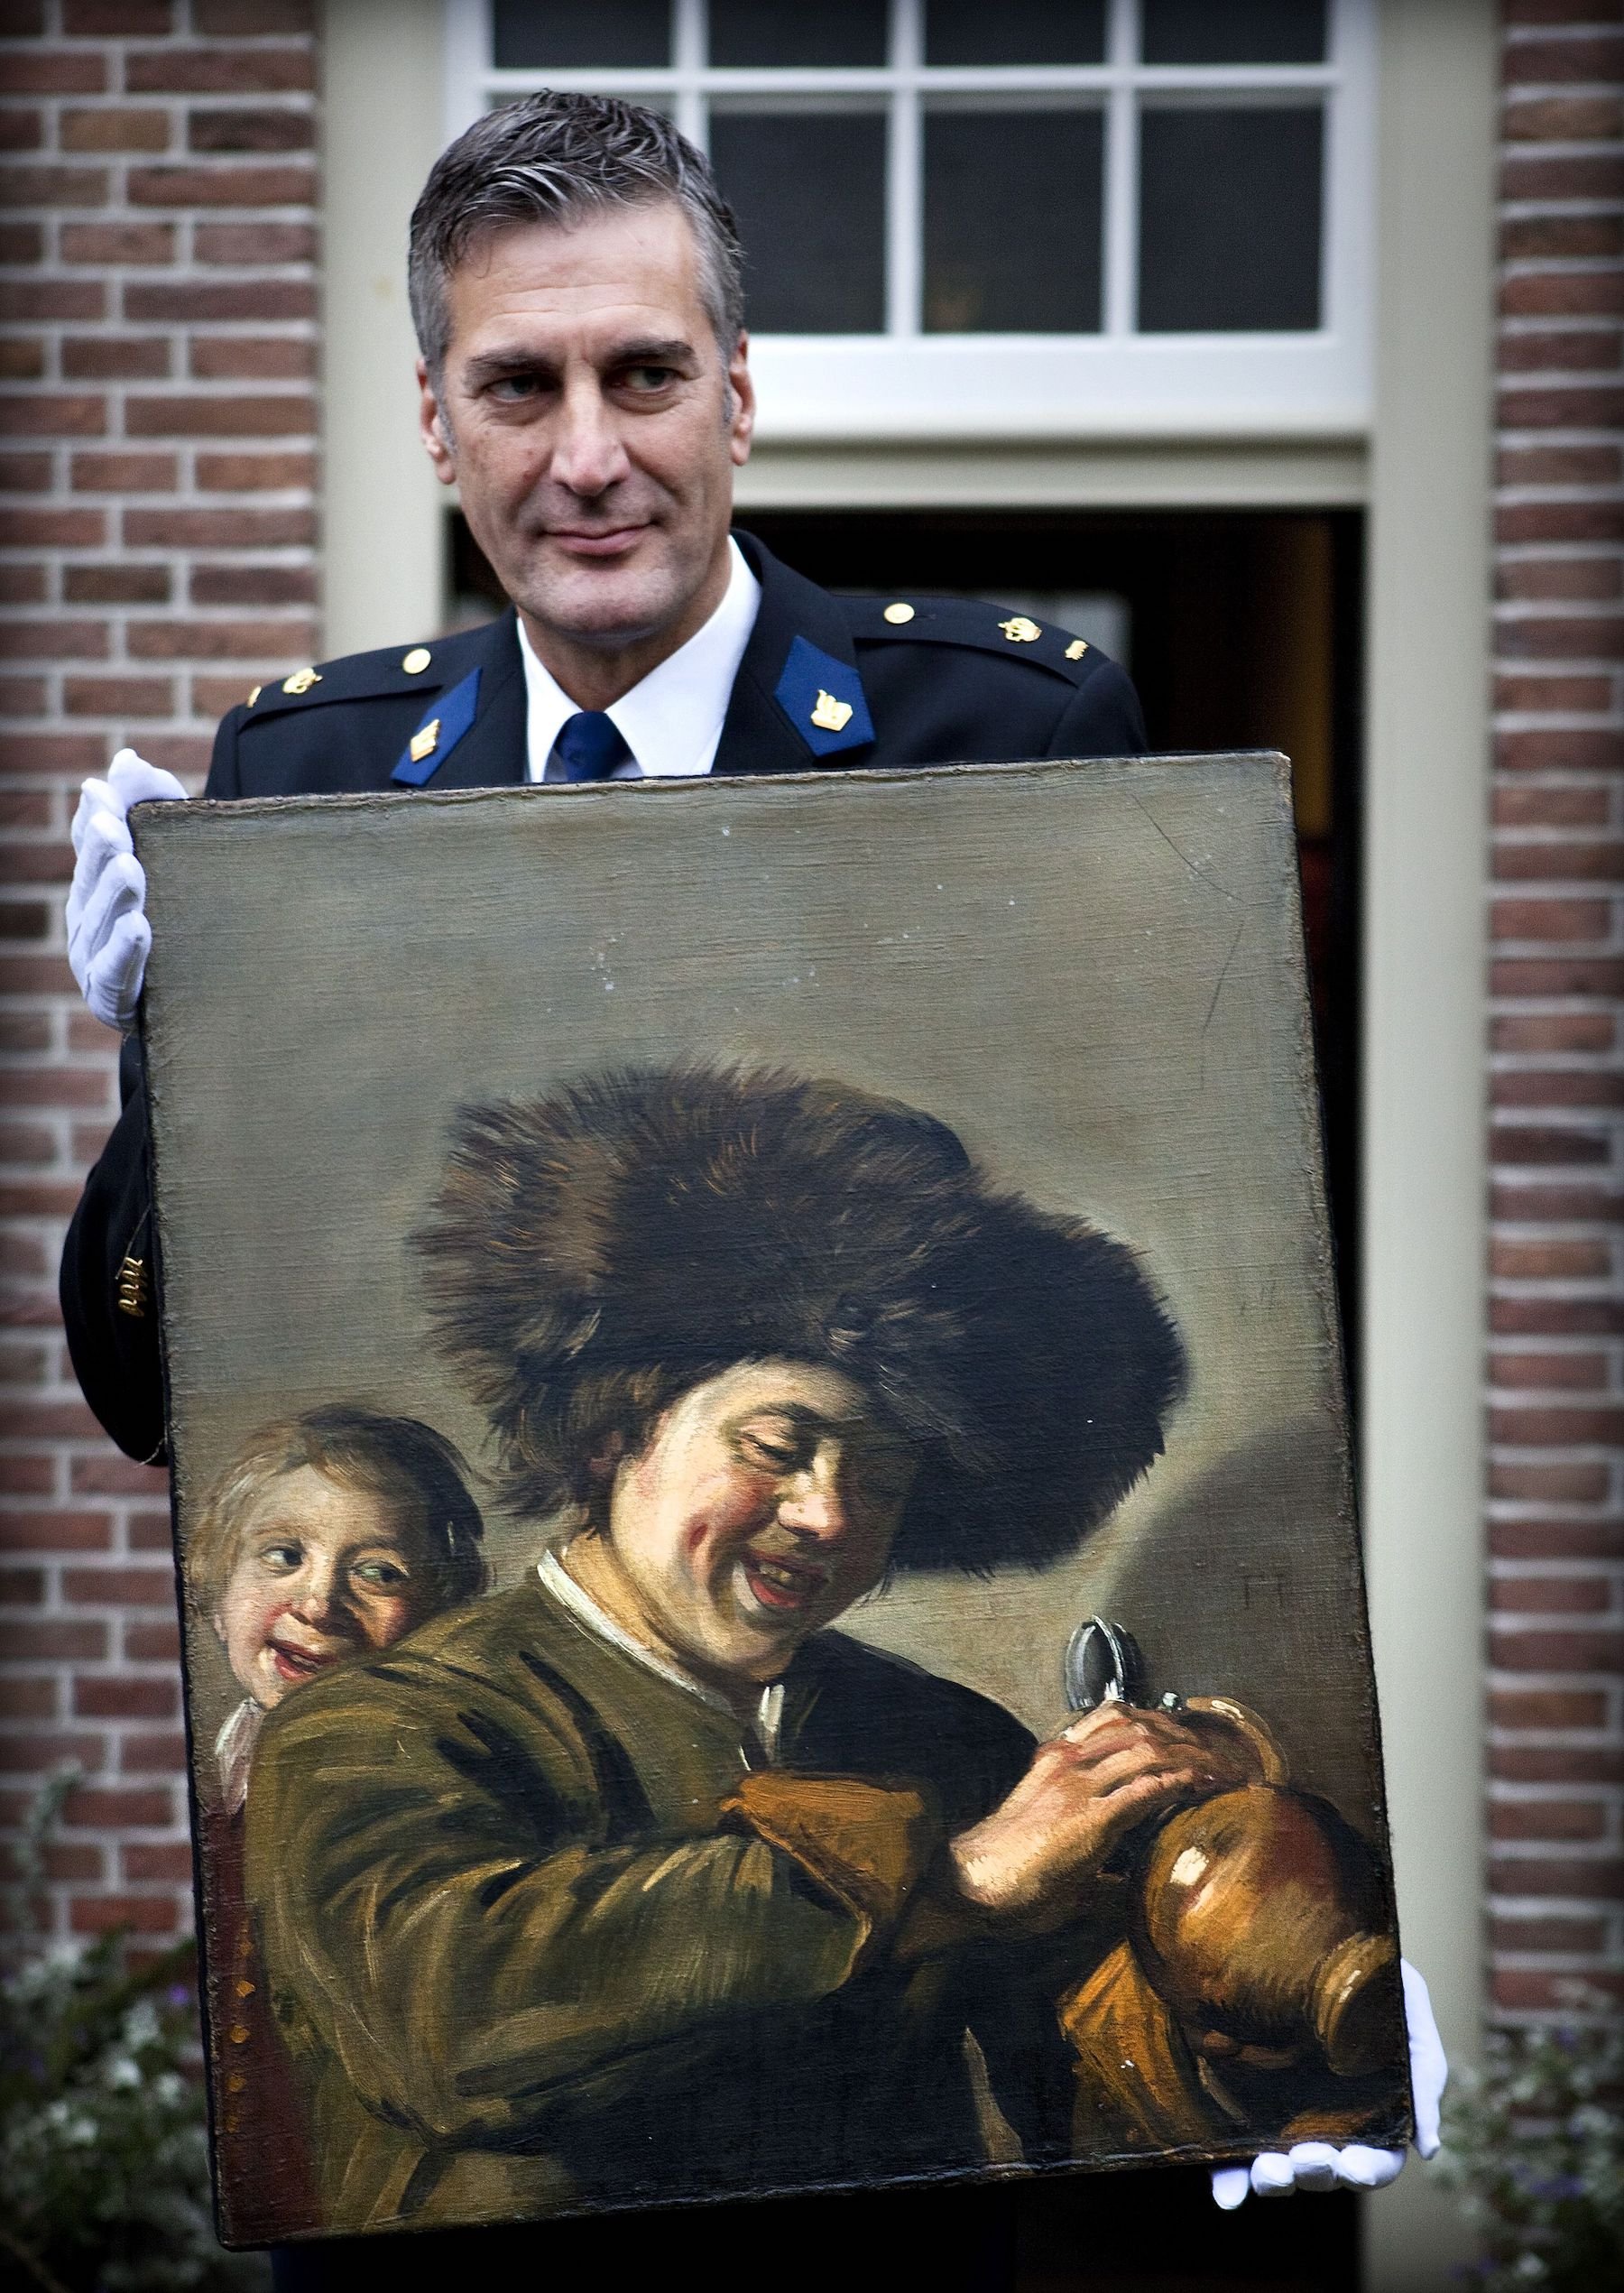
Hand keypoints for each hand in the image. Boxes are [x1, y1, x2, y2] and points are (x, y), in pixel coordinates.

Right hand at [66, 750, 185, 1029]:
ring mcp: (95, 957)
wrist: (197, 1002)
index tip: (102, 791)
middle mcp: (90, 916)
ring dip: (115, 894)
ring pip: (103, 922)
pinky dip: (126, 950)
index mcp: (98, 880)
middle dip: (100, 849)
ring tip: (131, 868)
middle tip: (113, 824)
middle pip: (92, 877)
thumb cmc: (178, 920)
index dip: (94, 817)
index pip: (91, 842)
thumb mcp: (174, 856)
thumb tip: (127, 758)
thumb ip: (153, 805)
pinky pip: (118, 972)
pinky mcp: (114, 996)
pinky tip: (139, 927)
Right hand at [949, 1703, 1247, 1925]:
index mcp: (1056, 1756)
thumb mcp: (1047, 1834)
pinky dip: (1180, 1782)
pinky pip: (1146, 1788)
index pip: (1115, 1715)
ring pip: (1150, 1750)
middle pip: (1141, 1725)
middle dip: (1186, 1736)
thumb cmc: (1005, 1870)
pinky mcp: (1091, 1818)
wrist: (973, 1881)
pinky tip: (1200, 1785)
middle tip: (1218, 1756)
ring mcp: (1079, 1786)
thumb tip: (1119, 1882)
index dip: (1158, 1720)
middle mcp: (1069, 1760)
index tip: (1188, 1738)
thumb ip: (1082, 1841)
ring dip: (1193, 1757)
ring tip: (1221, 1771)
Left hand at [1211, 1961, 1445, 2207]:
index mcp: (1369, 2110)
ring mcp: (1279, 2112)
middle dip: (1316, 2174)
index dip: (1368, 2172)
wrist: (1318, 1929)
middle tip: (1305, 2158)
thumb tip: (1428, 2149)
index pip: (1375, 2159)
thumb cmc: (1374, 1978)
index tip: (1353, 2166)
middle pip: (1325, 2170)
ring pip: (1279, 2167)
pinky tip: (1225, 2196)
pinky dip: (1227, 2179)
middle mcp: (1323, 2120)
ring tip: (1268, 2170)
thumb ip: (1425, 2078)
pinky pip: (1230, 2148)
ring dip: (1274, 2181)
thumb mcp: (1411, 2016)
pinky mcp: (1237, 2096)